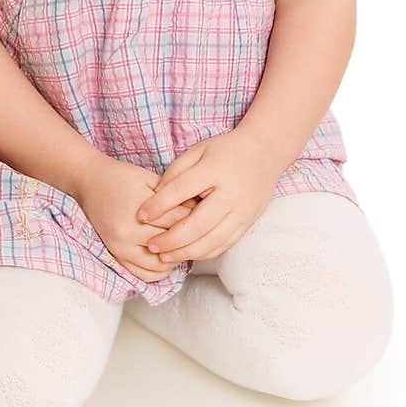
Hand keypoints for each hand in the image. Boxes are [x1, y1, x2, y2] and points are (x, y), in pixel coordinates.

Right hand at [76, 152, 199, 281]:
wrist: (90, 183)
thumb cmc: (121, 178)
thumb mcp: (149, 179)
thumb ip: (171, 195)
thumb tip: (198, 210)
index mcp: (137, 209)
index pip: (176, 221)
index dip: (193, 217)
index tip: (204, 215)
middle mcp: (126, 232)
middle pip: (169, 243)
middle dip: (187, 238)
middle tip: (199, 232)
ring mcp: (120, 247)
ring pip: (158, 265)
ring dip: (174, 258)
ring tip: (183, 246)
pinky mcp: (116, 255)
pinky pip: (143, 275)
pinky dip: (159, 271)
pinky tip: (168, 258)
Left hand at [133, 128, 282, 265]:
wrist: (265, 152)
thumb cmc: (226, 150)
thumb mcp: (199, 150)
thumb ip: (177, 171)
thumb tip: (156, 196)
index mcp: (214, 170)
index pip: (181, 190)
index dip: (159, 205)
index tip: (141, 215)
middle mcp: (230, 194)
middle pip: (197, 225)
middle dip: (171, 239)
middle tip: (151, 245)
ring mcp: (242, 211)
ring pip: (211, 241)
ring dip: (185, 253)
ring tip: (165, 255)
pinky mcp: (247, 223)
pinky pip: (224, 245)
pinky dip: (203, 253)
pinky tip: (187, 254)